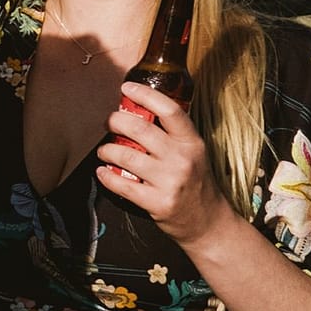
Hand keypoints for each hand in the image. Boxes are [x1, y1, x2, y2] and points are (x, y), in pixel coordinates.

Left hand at [94, 81, 235, 243]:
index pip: (169, 111)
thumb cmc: (195, 182)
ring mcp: (170, 181)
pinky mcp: (157, 202)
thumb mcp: (193, 153)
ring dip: (106, 150)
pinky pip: (121, 184)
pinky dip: (105, 176)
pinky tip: (102, 172)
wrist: (208, 222)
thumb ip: (172, 135)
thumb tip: (138, 110)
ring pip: (125, 156)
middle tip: (108, 122)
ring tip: (104, 151)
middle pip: (140, 130)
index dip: (146, 95)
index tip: (126, 88)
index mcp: (192, 143)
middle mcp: (182, 159)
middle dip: (115, 121)